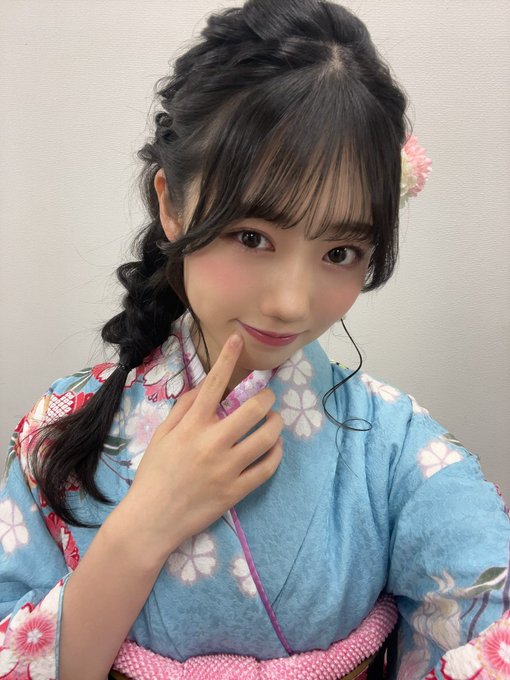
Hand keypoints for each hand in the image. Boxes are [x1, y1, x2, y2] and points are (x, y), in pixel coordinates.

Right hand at [121, 333, 283, 561]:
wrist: (152, 520)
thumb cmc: (153, 475)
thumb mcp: (161, 436)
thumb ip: (182, 409)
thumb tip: (202, 388)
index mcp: (191, 426)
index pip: (214, 383)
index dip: (229, 358)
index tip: (238, 340)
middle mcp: (212, 442)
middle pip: (254, 407)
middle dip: (267, 397)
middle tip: (266, 398)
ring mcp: (228, 467)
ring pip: (268, 436)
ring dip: (276, 423)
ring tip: (273, 421)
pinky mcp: (237, 490)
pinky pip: (268, 466)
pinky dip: (276, 452)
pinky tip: (273, 447)